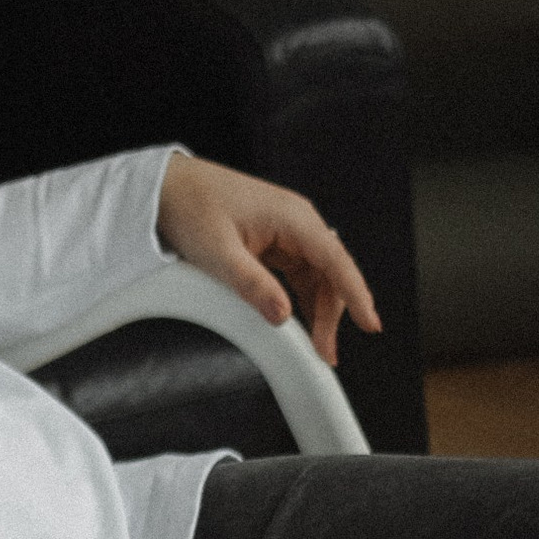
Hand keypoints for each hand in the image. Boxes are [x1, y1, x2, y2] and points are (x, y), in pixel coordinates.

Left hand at [156, 152, 380, 368]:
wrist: (168, 187)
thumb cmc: (190, 206)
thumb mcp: (218, 253)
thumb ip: (252, 285)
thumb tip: (282, 315)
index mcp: (292, 217)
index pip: (336, 261)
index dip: (356, 294)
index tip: (370, 323)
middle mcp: (296, 222)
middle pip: (330, 273)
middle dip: (332, 313)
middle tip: (326, 350)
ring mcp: (286, 231)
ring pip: (316, 275)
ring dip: (318, 308)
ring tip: (316, 343)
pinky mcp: (273, 241)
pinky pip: (298, 273)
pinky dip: (302, 298)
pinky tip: (298, 319)